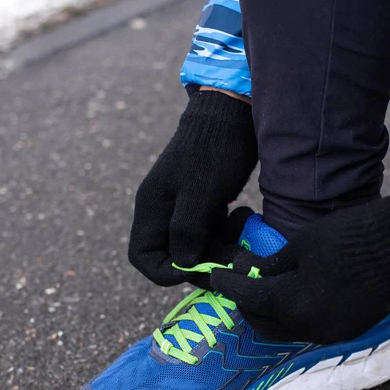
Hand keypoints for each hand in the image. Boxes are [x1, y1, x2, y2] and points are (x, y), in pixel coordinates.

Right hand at [128, 89, 257, 286]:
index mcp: (152, 210)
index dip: (166, 272)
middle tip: (234, 258)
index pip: (144, 258)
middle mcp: (165, 215)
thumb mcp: (200, 190)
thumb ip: (187, 229)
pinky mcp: (206, 209)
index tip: (194, 268)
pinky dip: (231, 234)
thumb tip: (183, 264)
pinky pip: (216, 235)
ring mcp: (186, 212)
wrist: (232, 117)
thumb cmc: (213, 150)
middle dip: (206, 262)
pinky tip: (245, 215)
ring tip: (243, 226)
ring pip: (201, 249)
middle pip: (178, 258)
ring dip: (224, 249)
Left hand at [211, 195, 389, 343]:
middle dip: (246, 305)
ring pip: (285, 331)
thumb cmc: (353, 236)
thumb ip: (274, 264)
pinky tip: (294, 296)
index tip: (216, 274)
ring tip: (265, 289)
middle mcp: (308, 328)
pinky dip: (293, 316)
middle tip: (240, 283)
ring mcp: (330, 333)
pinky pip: (308, 330)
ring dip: (269, 314)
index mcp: (293, 303)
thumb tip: (253, 271)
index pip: (247, 298)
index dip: (227, 285)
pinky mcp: (348, 330)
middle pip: (263, 324)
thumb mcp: (305, 243)